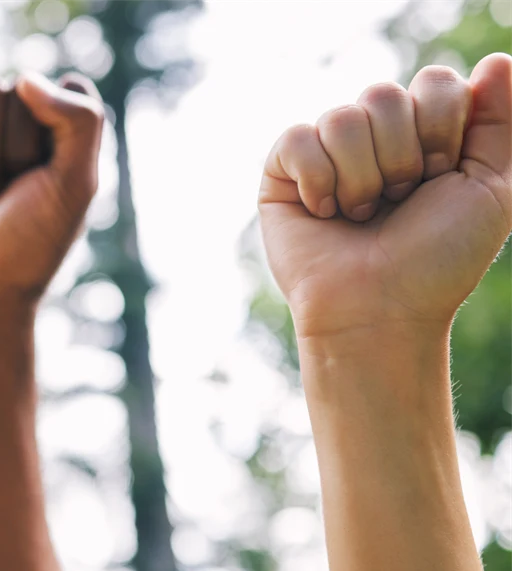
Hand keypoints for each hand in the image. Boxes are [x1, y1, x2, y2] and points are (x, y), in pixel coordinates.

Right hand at [0, 73, 103, 309]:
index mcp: (69, 127)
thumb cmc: (34, 237)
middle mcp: (29, 116)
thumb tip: (24, 80)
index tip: (50, 177)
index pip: (68, 89)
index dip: (55, 133)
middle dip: (12, 149)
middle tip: (9, 190)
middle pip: (18, 91)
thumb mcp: (77, 184)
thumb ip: (79, 121)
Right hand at [259, 53, 511, 339]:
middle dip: (400, 157)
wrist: (380, 310)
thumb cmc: (437, 260)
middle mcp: (373, 138)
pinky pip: (297, 138)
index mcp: (423, 134)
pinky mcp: (282, 172)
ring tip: (361, 214)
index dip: (441, 129)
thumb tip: (494, 60)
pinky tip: (323, 213)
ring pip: (342, 117)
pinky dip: (317, 180)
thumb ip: (500, 122)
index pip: (433, 83)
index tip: (439, 179)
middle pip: (384, 95)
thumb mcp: (492, 188)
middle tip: (399, 202)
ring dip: (361, 178)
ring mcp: (326, 153)